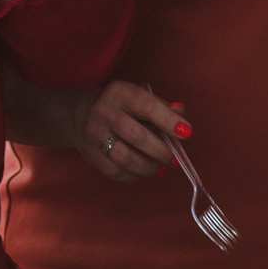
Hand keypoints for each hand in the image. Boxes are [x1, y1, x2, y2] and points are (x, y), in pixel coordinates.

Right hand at [71, 81, 188, 181]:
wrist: (81, 114)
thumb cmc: (120, 107)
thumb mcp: (139, 97)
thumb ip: (162, 107)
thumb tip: (181, 118)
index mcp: (120, 93)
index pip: (146, 106)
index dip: (168, 120)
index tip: (186, 132)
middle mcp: (104, 111)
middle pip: (136, 136)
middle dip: (161, 150)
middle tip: (173, 158)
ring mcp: (94, 134)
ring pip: (125, 158)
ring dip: (149, 166)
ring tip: (160, 166)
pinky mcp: (91, 155)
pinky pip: (116, 172)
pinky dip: (134, 175)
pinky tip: (142, 170)